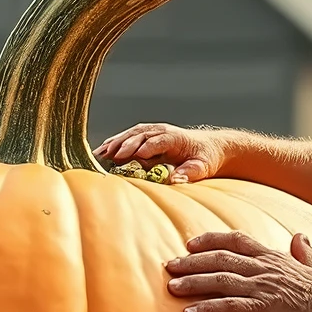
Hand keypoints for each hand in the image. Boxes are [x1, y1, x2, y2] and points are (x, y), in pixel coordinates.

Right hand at [96, 121, 228, 182]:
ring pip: (132, 135)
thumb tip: (175, 180)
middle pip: (140, 136)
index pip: (158, 141)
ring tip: (100, 153)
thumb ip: (189, 173)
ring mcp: (154, 132)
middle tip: (110, 156)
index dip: (146, 148)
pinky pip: (130, 137)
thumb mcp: (202, 167)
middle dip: (125, 145)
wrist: (210, 147)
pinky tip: (103, 150)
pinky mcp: (148, 136)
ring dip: (116, 143)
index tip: (134, 157)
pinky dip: (116, 143)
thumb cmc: (206, 157)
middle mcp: (162, 131)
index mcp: (175, 137)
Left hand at [164, 229, 311, 311]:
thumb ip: (306, 252)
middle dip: (192, 262)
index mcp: (273, 257)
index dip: (211, 240)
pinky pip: (229, 307)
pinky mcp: (263, 308)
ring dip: (193, 283)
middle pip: (219, 259)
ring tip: (172, 287)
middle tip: (169, 265)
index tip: (191, 243)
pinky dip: (207, 309)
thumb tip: (302, 237)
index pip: (236, 241)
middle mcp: (263, 268)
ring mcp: (262, 287)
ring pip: (219, 280)